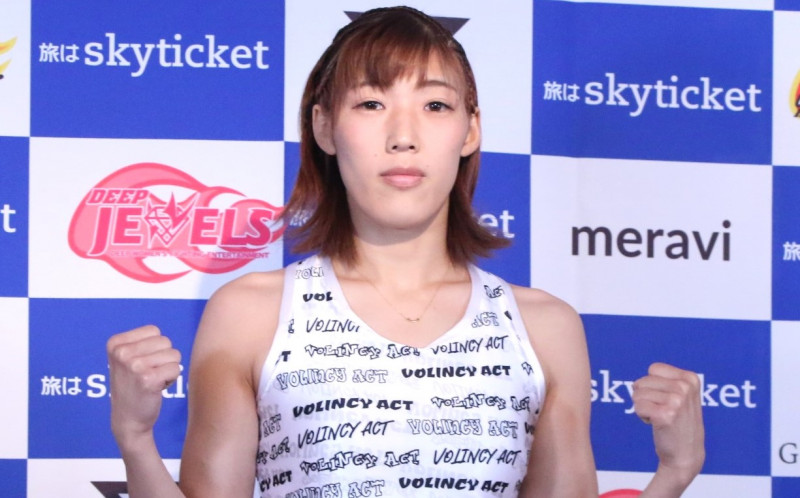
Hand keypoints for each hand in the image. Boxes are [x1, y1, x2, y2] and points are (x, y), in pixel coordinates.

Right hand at [107, 325, 181, 448]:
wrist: (127, 420)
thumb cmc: (132, 386)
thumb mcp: (126, 358)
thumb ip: (142, 342)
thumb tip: (163, 337)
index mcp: (115, 343)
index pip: (154, 331)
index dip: (154, 348)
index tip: (141, 364)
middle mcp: (122, 352)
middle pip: (165, 341)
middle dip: (163, 358)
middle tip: (148, 375)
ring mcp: (134, 365)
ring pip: (174, 354)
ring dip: (168, 369)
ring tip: (152, 381)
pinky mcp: (148, 379)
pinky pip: (176, 368)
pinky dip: (171, 379)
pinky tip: (156, 388)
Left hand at [633, 363, 704, 486]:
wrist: (686, 453)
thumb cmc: (679, 422)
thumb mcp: (683, 395)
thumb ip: (667, 380)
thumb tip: (635, 381)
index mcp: (690, 378)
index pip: (653, 369)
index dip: (653, 385)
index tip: (667, 399)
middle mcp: (685, 387)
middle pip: (643, 381)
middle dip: (646, 397)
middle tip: (663, 411)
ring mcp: (676, 401)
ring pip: (637, 394)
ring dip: (644, 407)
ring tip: (661, 417)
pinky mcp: (665, 415)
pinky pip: (637, 406)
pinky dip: (642, 416)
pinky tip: (657, 424)